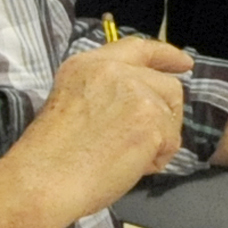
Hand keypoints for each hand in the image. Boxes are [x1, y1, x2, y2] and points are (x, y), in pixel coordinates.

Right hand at [5, 37, 193, 222]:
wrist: (43, 180)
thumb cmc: (50, 156)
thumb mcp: (71, 102)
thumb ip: (104, 93)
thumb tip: (138, 106)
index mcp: (88, 64)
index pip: (138, 48)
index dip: (165, 55)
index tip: (183, 62)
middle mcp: (114, 71)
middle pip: (166, 85)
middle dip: (166, 114)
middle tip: (151, 140)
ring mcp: (135, 93)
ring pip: (171, 115)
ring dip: (158, 140)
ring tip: (126, 158)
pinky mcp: (150, 120)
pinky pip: (171, 141)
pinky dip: (156, 160)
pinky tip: (129, 167)